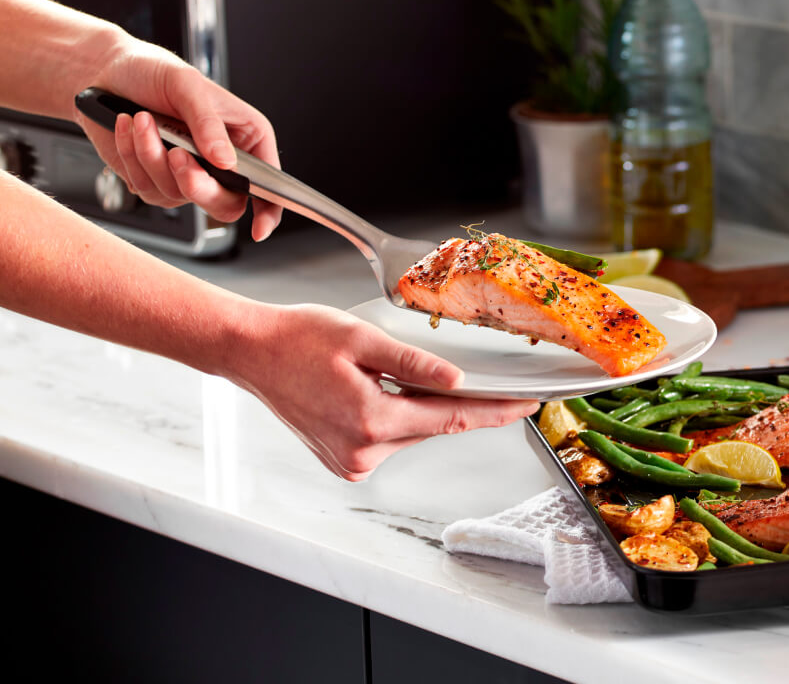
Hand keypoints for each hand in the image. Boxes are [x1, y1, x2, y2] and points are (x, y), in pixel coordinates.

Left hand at [73, 37, 283, 240]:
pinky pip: (148, 187)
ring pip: (180, 194)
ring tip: (142, 120)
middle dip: (197, 184)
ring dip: (153, 157)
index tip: (259, 227)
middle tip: (178, 156)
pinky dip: (133, 156)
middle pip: (225, 202)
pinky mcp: (155, 180)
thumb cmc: (153, 71)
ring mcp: (187, 175)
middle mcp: (221, 161)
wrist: (105, 73)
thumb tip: (226, 161)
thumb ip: (208, 124)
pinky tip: (129, 128)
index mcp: (245, 137)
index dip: (268, 209)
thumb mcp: (187, 85)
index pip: (267, 183)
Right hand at [227, 303, 538, 480]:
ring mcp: (350, 461)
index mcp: (371, 420)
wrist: (250, 352)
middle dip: (460, 404)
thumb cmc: (297, 338)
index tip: (527, 406)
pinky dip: (395, 416)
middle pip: (433, 426)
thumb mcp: (362, 338)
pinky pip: (388, 437)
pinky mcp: (343, 461)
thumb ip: (413, 363)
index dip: (496, 412)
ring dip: (418, 406)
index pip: (453, 419)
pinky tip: (377, 390)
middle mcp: (362, 451)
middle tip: (484, 381)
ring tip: (389, 371)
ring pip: (411, 432)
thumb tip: (455, 381)